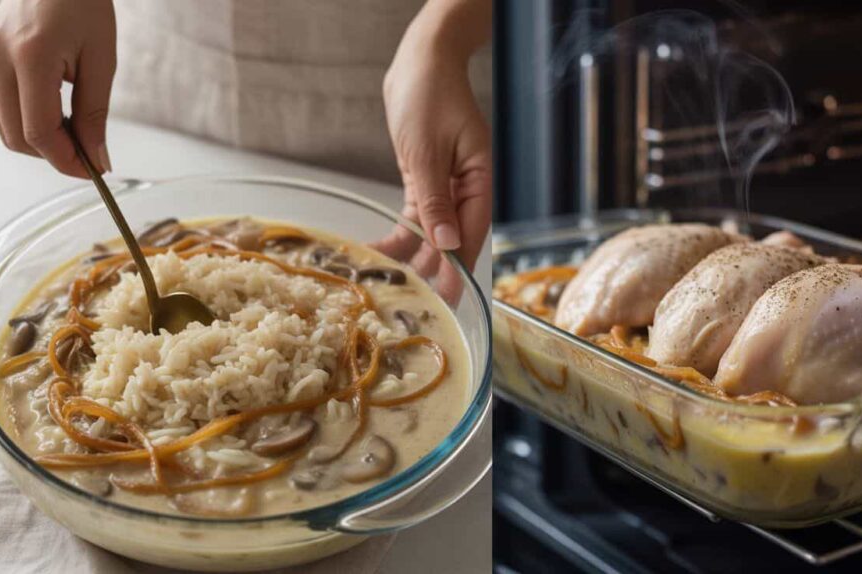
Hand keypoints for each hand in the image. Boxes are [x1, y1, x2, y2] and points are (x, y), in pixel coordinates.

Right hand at [0, 0, 115, 176]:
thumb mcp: (101, 59)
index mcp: (28, 56)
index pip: (38, 132)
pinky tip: (54, 113)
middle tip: (90, 154)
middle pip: (17, 137)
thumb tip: (97, 158)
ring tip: (75, 130)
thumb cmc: (83, 5)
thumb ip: (95, 113)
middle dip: (55, 154)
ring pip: (5, 127)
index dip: (66, 160)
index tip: (94, 171)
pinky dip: (25, 121)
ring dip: (40, 141)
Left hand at [377, 0, 491, 300]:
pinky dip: (403, 233)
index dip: (460, 265)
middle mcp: (466, 185)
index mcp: (478, 178)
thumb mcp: (427, 150)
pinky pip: (418, 215)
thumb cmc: (428, 94)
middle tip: (419, 301)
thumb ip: (435, 199)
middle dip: (437, 268)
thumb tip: (446, 243)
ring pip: (435, 231)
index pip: (472, 231)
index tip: (451, 295)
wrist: (420, 60)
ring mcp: (446, 184)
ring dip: (416, 255)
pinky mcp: (426, 180)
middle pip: (454, 236)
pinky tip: (383, 251)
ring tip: (395, 283)